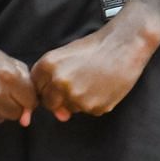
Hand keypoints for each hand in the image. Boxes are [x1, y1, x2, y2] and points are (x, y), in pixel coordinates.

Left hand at [31, 19, 158, 119]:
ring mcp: (76, 97)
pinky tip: (103, 87)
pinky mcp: (94, 107)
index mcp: (48, 66)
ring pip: (70, 108)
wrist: (123, 45)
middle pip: (50, 103)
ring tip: (93, 81)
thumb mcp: (66, 55)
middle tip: (78, 83)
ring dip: (78, 100)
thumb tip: (59, 114)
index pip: (36, 89)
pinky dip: (95, 102)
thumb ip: (53, 80)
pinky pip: (89, 111)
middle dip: (60, 98)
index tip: (57, 83)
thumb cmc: (95, 47)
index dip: (47, 88)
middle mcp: (58, 83)